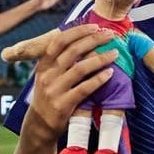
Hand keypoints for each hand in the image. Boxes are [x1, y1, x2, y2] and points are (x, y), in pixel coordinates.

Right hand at [24, 24, 117, 144]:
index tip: (95, 27)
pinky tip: (109, 74)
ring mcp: (55, 89)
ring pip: (80, 68)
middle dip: (93, 40)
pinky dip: (98, 80)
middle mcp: (47, 74)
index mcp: (43, 64)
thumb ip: (58, 62)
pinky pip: (85, 89)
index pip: (60, 41)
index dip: (78, 32)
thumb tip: (80, 43)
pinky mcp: (64, 104)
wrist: (39, 126)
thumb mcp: (47, 77)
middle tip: (110, 36)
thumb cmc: (48, 98)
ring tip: (115, 54)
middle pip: (72, 51)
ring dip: (100, 59)